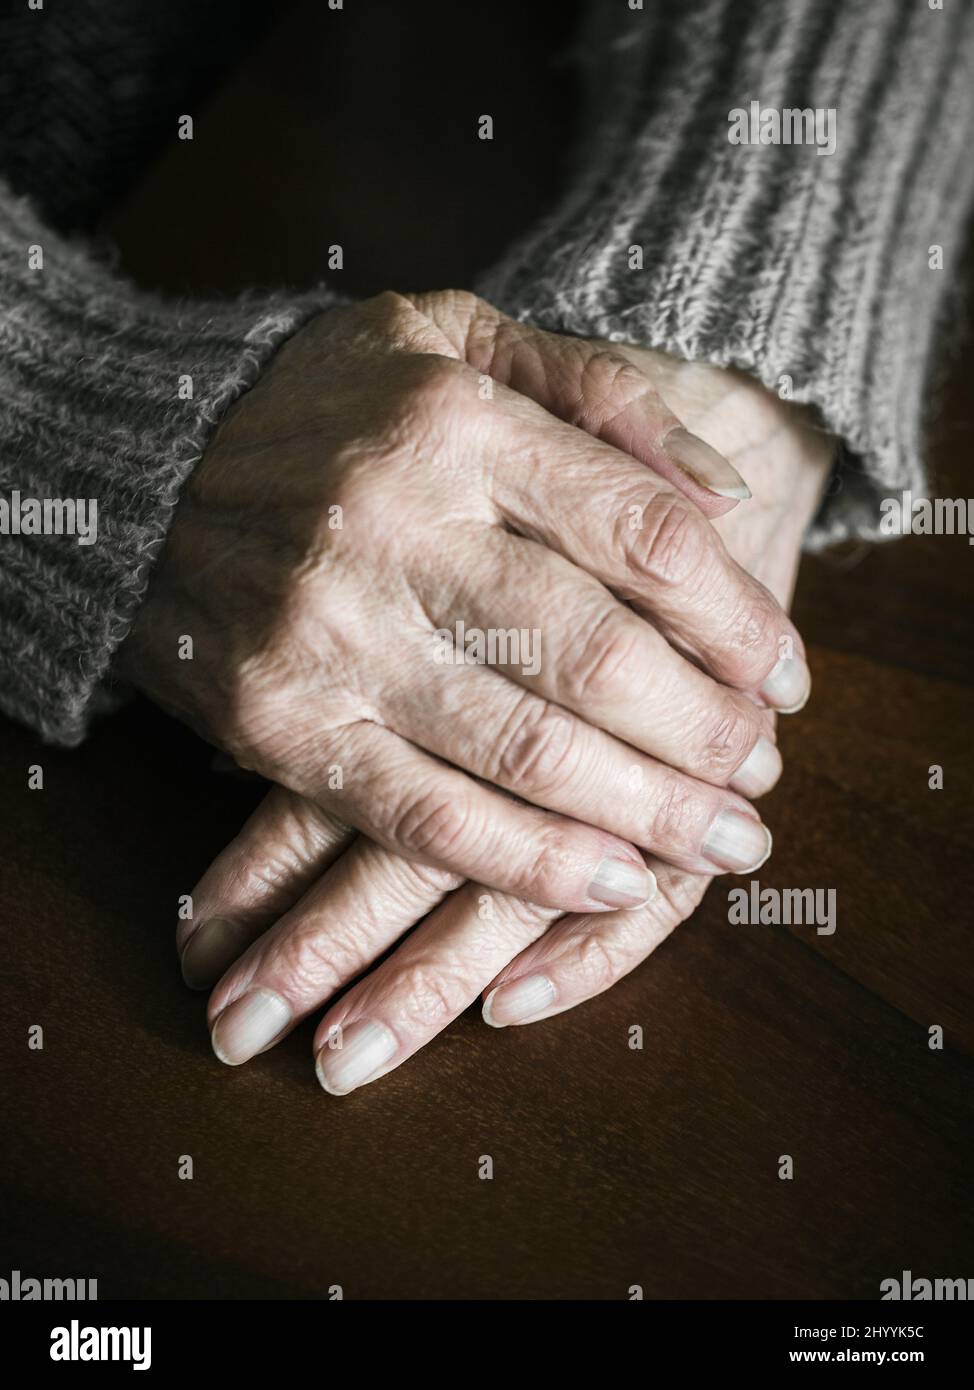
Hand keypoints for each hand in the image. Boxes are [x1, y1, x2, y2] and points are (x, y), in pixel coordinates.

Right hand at [178, 340, 832, 1084]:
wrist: (140, 473)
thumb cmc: (326, 408)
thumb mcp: (456, 341)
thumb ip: (600, 395)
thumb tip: (725, 497)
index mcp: (453, 425)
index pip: (641, 536)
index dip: (736, 619)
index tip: (785, 676)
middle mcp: (393, 531)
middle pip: (597, 655)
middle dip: (706, 733)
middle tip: (765, 779)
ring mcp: (332, 640)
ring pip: (525, 749)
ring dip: (647, 814)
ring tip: (724, 844)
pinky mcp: (281, 728)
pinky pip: (426, 818)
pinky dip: (530, 864)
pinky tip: (610, 883)